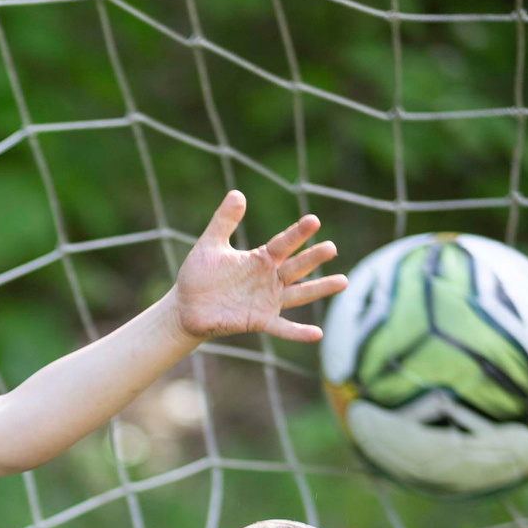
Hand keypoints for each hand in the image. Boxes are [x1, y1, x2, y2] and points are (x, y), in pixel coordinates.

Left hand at [172, 191, 346, 342]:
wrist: (185, 307)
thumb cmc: (199, 275)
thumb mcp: (210, 246)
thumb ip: (224, 222)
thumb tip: (237, 193)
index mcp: (261, 258)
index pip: (284, 243)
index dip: (297, 233)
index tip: (313, 221)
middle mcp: (270, 278)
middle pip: (296, 266)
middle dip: (313, 257)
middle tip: (331, 248)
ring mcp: (268, 300)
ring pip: (299, 294)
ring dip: (319, 288)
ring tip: (343, 281)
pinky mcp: (259, 321)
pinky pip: (282, 327)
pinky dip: (298, 331)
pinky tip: (316, 334)